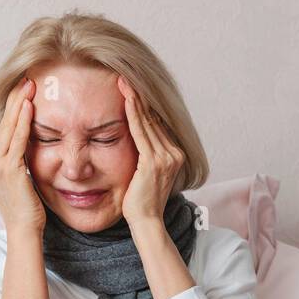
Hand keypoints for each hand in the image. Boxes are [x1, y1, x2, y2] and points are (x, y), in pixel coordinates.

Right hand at [0, 77, 45, 234]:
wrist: (24, 230)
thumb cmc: (26, 209)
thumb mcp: (18, 180)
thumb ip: (14, 162)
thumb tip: (6, 146)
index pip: (4, 128)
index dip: (13, 107)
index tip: (22, 89)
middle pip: (4, 123)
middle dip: (16, 99)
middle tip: (26, 77)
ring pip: (9, 128)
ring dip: (20, 104)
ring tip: (29, 84)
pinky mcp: (8, 169)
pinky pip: (17, 140)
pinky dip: (23, 122)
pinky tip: (29, 106)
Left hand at [117, 74, 183, 223]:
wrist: (146, 221)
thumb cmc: (141, 201)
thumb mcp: (145, 173)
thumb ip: (146, 155)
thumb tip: (136, 139)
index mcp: (175, 155)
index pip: (157, 124)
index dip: (144, 105)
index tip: (131, 88)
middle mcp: (174, 154)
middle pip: (154, 119)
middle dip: (138, 97)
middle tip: (125, 77)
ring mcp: (166, 158)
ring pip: (148, 122)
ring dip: (134, 100)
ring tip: (123, 82)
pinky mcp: (154, 162)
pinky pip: (141, 132)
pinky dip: (133, 114)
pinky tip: (126, 99)